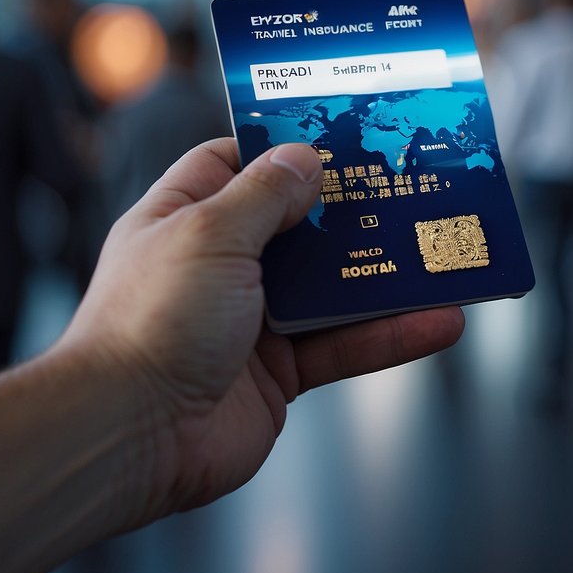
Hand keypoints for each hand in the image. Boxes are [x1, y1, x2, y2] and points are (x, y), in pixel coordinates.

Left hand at [63, 138, 464, 522]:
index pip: (234, 165)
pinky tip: (439, 322)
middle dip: (352, 212)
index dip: (282, 148)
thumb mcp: (209, 233)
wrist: (131, 437)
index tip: (339, 135)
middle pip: (299, 226)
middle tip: (409, 187)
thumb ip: (265, 194)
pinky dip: (392, 335)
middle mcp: (219, 267)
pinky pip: (345, 347)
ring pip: (332, 288)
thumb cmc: (153, 323)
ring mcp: (252, 321)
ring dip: (386, 275)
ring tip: (441, 252)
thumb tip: (306, 157)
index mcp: (184, 220)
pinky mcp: (281, 373)